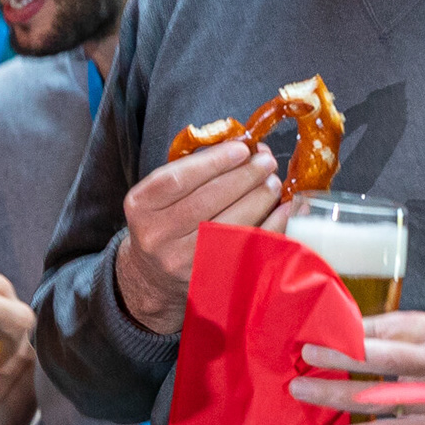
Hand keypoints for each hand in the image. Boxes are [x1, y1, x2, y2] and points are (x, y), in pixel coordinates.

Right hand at [110, 138, 290, 332]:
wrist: (153, 275)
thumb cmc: (164, 223)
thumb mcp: (161, 194)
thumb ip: (193, 170)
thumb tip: (242, 147)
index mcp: (141, 206)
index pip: (179, 178)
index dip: (214, 162)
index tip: (242, 148)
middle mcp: (157, 235)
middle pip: (208, 200)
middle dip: (244, 176)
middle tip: (266, 162)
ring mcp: (183, 261)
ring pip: (230, 225)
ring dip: (259, 199)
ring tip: (273, 182)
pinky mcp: (209, 277)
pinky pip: (248, 249)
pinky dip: (271, 227)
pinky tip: (282, 210)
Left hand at [293, 309, 424, 424]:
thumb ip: (392, 330)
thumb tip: (344, 324)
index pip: (386, 330)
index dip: (348, 332)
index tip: (315, 333)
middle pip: (381, 358)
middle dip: (339, 357)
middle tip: (304, 356)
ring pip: (377, 397)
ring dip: (334, 394)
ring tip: (301, 390)